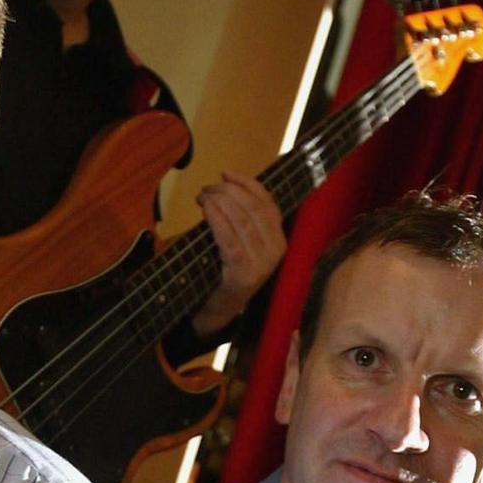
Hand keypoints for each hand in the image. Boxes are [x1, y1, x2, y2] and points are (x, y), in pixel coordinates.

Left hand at [189, 170, 284, 336]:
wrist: (218, 309)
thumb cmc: (226, 268)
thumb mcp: (241, 240)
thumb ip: (243, 217)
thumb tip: (229, 183)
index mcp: (280, 240)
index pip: (268, 203)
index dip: (247, 184)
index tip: (226, 173)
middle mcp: (276, 251)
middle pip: (254, 209)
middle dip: (228, 191)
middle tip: (206, 188)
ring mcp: (261, 264)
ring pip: (242, 220)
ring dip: (219, 201)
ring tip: (202, 196)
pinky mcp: (243, 273)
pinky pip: (229, 238)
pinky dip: (216, 218)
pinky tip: (206, 208)